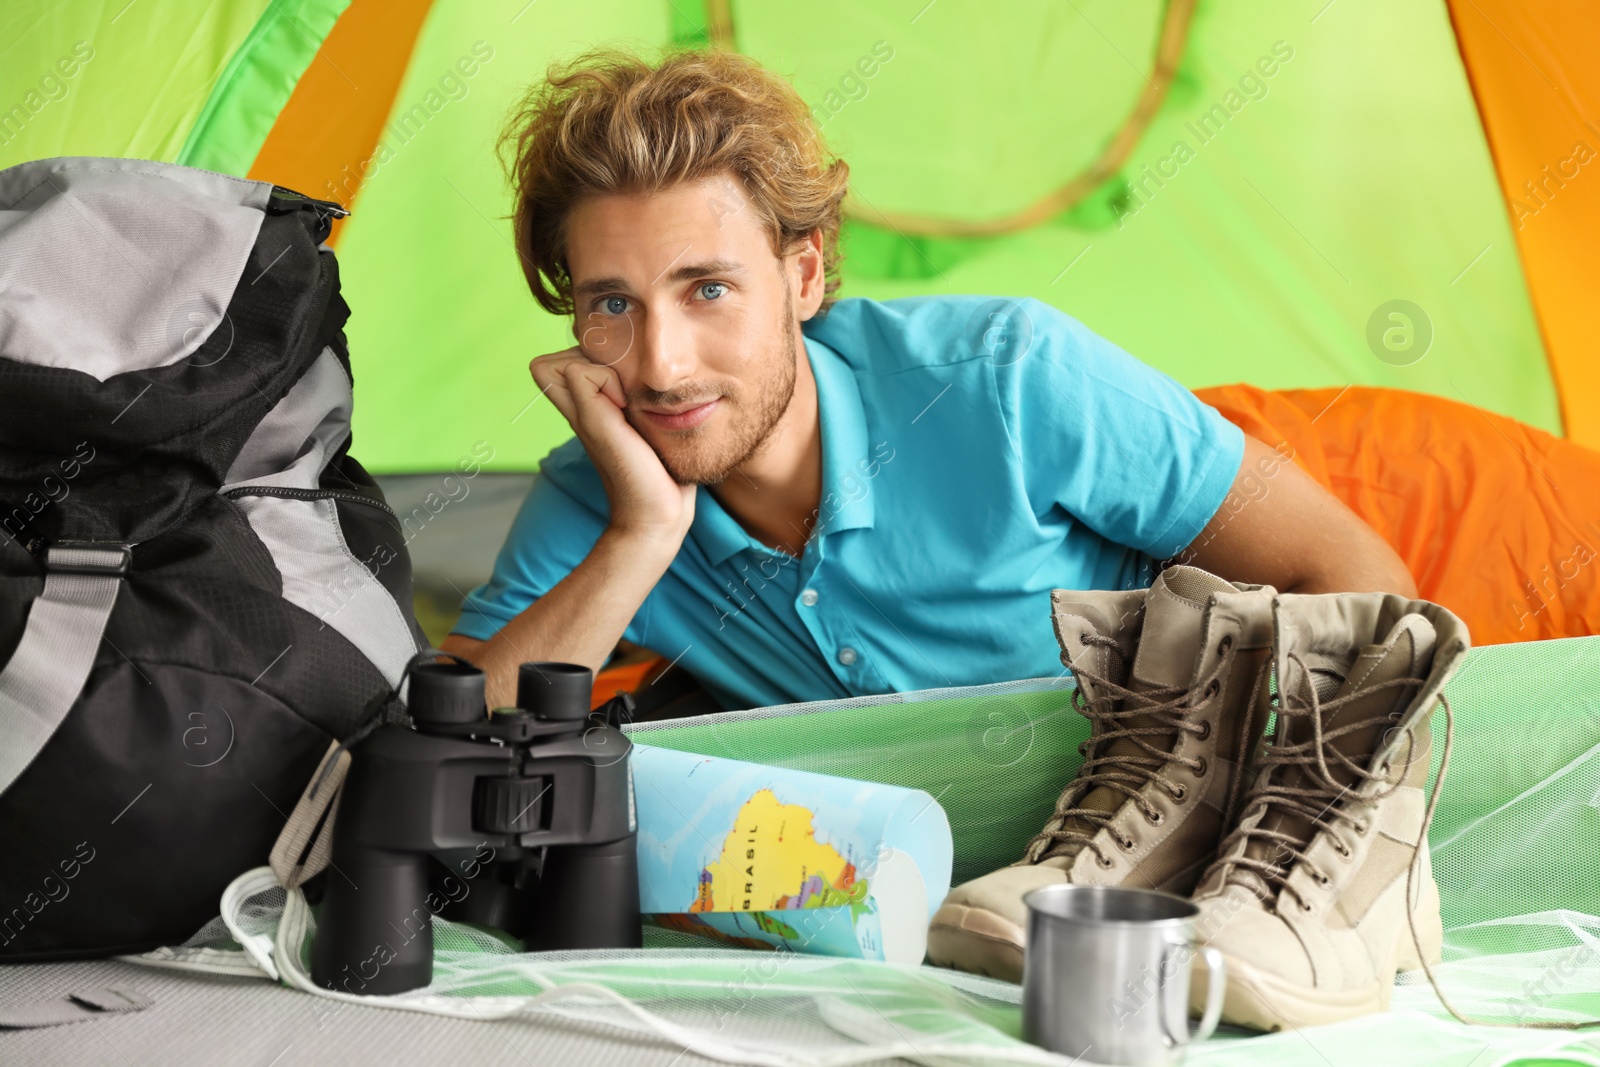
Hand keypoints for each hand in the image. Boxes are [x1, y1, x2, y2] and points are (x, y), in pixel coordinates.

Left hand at [530, 347, 695, 545]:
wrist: (658, 514)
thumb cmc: (629, 475)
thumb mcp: (599, 427)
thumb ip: (587, 390)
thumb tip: (596, 367)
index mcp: (575, 408)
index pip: (545, 367)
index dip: (575, 365)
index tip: (602, 391)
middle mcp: (589, 407)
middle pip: (575, 360)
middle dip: (601, 361)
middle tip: (624, 389)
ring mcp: (614, 414)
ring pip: (608, 369)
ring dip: (629, 373)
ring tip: (642, 401)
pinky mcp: (640, 420)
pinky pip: (636, 386)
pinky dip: (649, 389)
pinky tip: (659, 410)